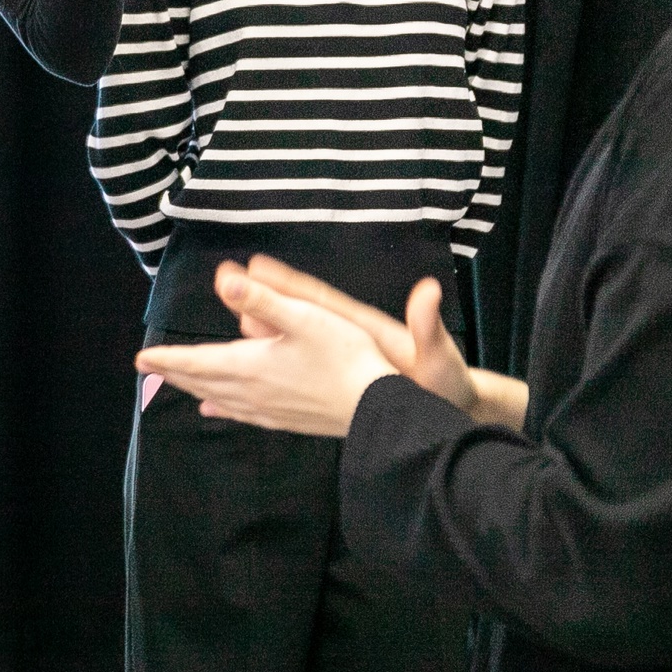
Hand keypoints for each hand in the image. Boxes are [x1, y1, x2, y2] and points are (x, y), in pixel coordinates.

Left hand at [135, 261, 395, 436]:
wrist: (378, 409)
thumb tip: (222, 281)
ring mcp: (268, 410)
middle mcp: (250, 392)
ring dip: (193, 388)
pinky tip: (214, 410)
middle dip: (173, 372)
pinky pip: (241, 414)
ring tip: (175, 383)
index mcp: (248, 365)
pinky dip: (222, 409)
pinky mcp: (285, 421)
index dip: (166, 358)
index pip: (195, 362)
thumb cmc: (346, 357)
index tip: (140, 357)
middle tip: (148, 366)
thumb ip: (261, 299)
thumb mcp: (304, 316)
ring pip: (217, 398)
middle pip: (201, 381)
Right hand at [244, 256, 478, 416]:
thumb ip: (429, 324)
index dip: (288, 285)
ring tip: (219, 336)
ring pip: (286, 350)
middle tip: (224, 283)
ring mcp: (336, 361)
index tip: (256, 266)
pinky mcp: (332, 384)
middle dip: (258, 302)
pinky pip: (290, 379)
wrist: (452, 405)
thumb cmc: (446, 382)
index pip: (320, 301)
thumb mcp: (440, 355)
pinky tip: (231, 389)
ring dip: (251, 343)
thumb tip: (431, 290)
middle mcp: (345, 340)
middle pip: (294, 319)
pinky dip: (261, 380)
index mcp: (365, 329)